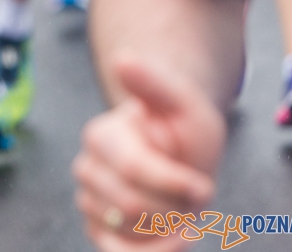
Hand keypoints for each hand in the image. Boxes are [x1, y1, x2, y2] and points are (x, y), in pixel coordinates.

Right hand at [74, 57, 223, 250]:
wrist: (178, 151)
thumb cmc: (181, 127)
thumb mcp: (181, 102)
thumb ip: (154, 84)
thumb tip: (123, 59)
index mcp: (101, 135)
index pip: (135, 169)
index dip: (176, 183)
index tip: (204, 185)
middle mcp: (87, 168)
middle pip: (134, 205)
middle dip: (174, 206)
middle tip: (190, 193)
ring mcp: (89, 200)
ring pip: (130, 230)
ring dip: (167, 226)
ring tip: (178, 206)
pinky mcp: (98, 229)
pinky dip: (150, 250)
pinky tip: (172, 237)